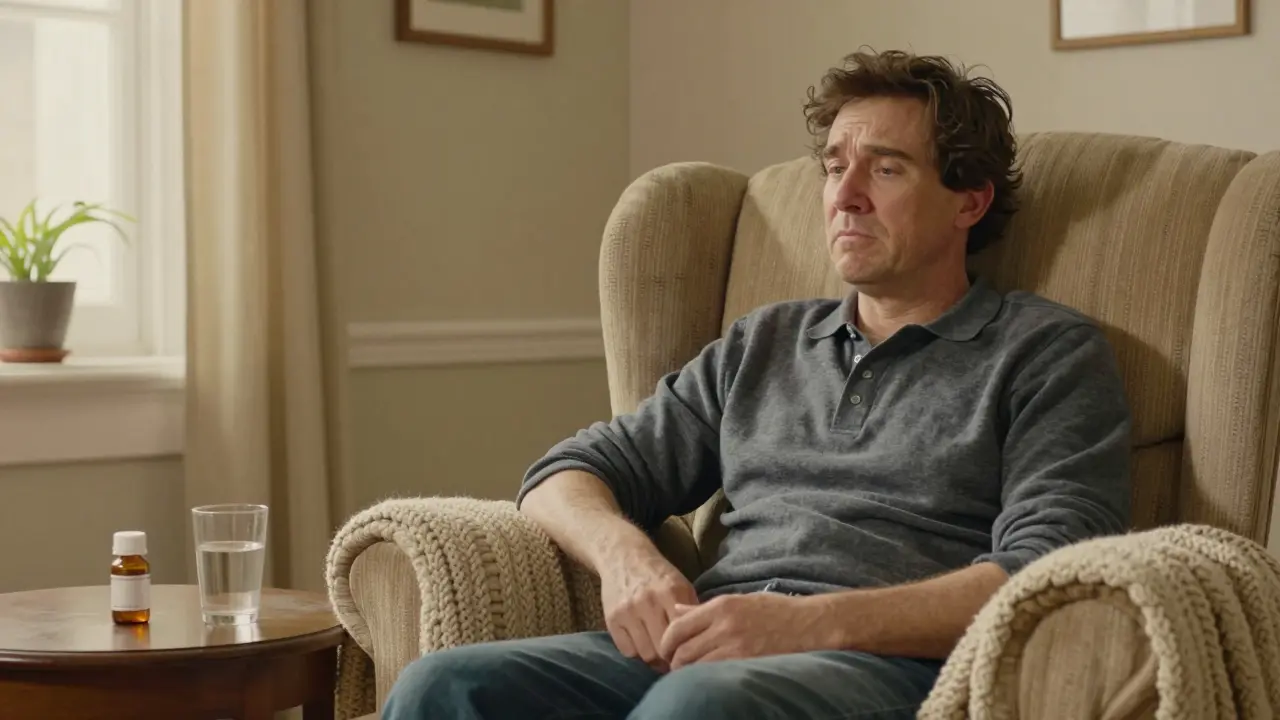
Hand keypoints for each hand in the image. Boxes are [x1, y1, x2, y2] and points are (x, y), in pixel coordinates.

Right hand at [599, 550, 698, 670]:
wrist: (624, 557)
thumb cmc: (658, 576)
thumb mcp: (682, 586)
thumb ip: (692, 612)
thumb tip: (703, 643)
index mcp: (671, 592)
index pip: (683, 634)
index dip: (687, 649)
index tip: (690, 653)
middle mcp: (648, 601)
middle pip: (664, 648)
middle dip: (671, 658)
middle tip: (675, 659)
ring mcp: (627, 611)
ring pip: (645, 653)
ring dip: (654, 659)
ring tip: (660, 655)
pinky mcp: (611, 619)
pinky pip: (627, 651)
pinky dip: (636, 653)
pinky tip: (643, 645)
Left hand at [658, 592, 830, 669]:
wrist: (809, 624)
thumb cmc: (774, 611)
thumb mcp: (738, 601)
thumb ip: (704, 609)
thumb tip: (677, 610)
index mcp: (720, 607)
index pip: (677, 627)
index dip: (666, 643)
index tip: (667, 651)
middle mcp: (724, 626)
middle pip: (682, 651)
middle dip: (674, 662)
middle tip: (677, 668)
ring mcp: (736, 647)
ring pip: (695, 667)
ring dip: (689, 674)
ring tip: (692, 676)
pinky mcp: (747, 664)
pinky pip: (715, 676)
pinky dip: (706, 679)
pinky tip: (710, 680)